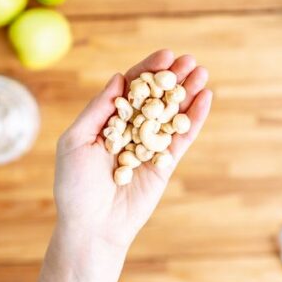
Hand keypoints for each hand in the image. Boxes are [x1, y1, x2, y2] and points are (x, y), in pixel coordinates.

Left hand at [53, 49, 211, 250]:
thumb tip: (118, 78)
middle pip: (155, 96)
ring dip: (188, 92)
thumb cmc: (75, 186)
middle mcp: (130, 129)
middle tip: (189, 59)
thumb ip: (97, 110)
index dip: (148, 70)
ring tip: (202, 72)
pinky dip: (194, 118)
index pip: (131, 87)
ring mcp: (150, 145)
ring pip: (172, 113)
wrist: (92, 226)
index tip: (165, 55)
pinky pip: (182, 137)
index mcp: (107, 120)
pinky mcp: (165, 163)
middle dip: (172, 76)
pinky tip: (205, 97)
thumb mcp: (76, 142)